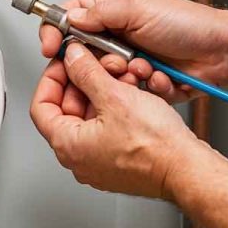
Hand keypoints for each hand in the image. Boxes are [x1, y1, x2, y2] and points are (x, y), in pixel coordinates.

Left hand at [29, 42, 206, 198]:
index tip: (65, 63)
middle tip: (97, 66)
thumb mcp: (115, 96)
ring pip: (91, 119)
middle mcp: (79, 160)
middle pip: (67, 111)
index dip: (52, 78)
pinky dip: (116, 110)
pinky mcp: (118, 164)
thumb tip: (73, 58)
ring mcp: (99, 164)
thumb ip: (87, 72)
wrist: (186, 168)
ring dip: (103, 94)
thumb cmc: (155, 146)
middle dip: (83, 83)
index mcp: (68, 146)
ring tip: (121, 80)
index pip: (41, 106)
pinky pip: (108, 131)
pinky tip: (132, 97)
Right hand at [39, 0, 227, 102]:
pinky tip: (160, 78)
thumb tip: (71, 18)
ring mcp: (130, 61)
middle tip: (116, 62)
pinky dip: (145, 87)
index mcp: (114, 12)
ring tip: (146, 69)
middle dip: (101, 63)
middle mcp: (119, 36)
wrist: (222, 53)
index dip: (57, 32)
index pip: (72, 18)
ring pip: (106, 78)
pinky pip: (129, 93)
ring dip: (126, 77)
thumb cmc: (191, 24)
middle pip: (84, 55)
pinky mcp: (143, 83)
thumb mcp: (140, 9)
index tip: (52, 48)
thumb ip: (101, 13)